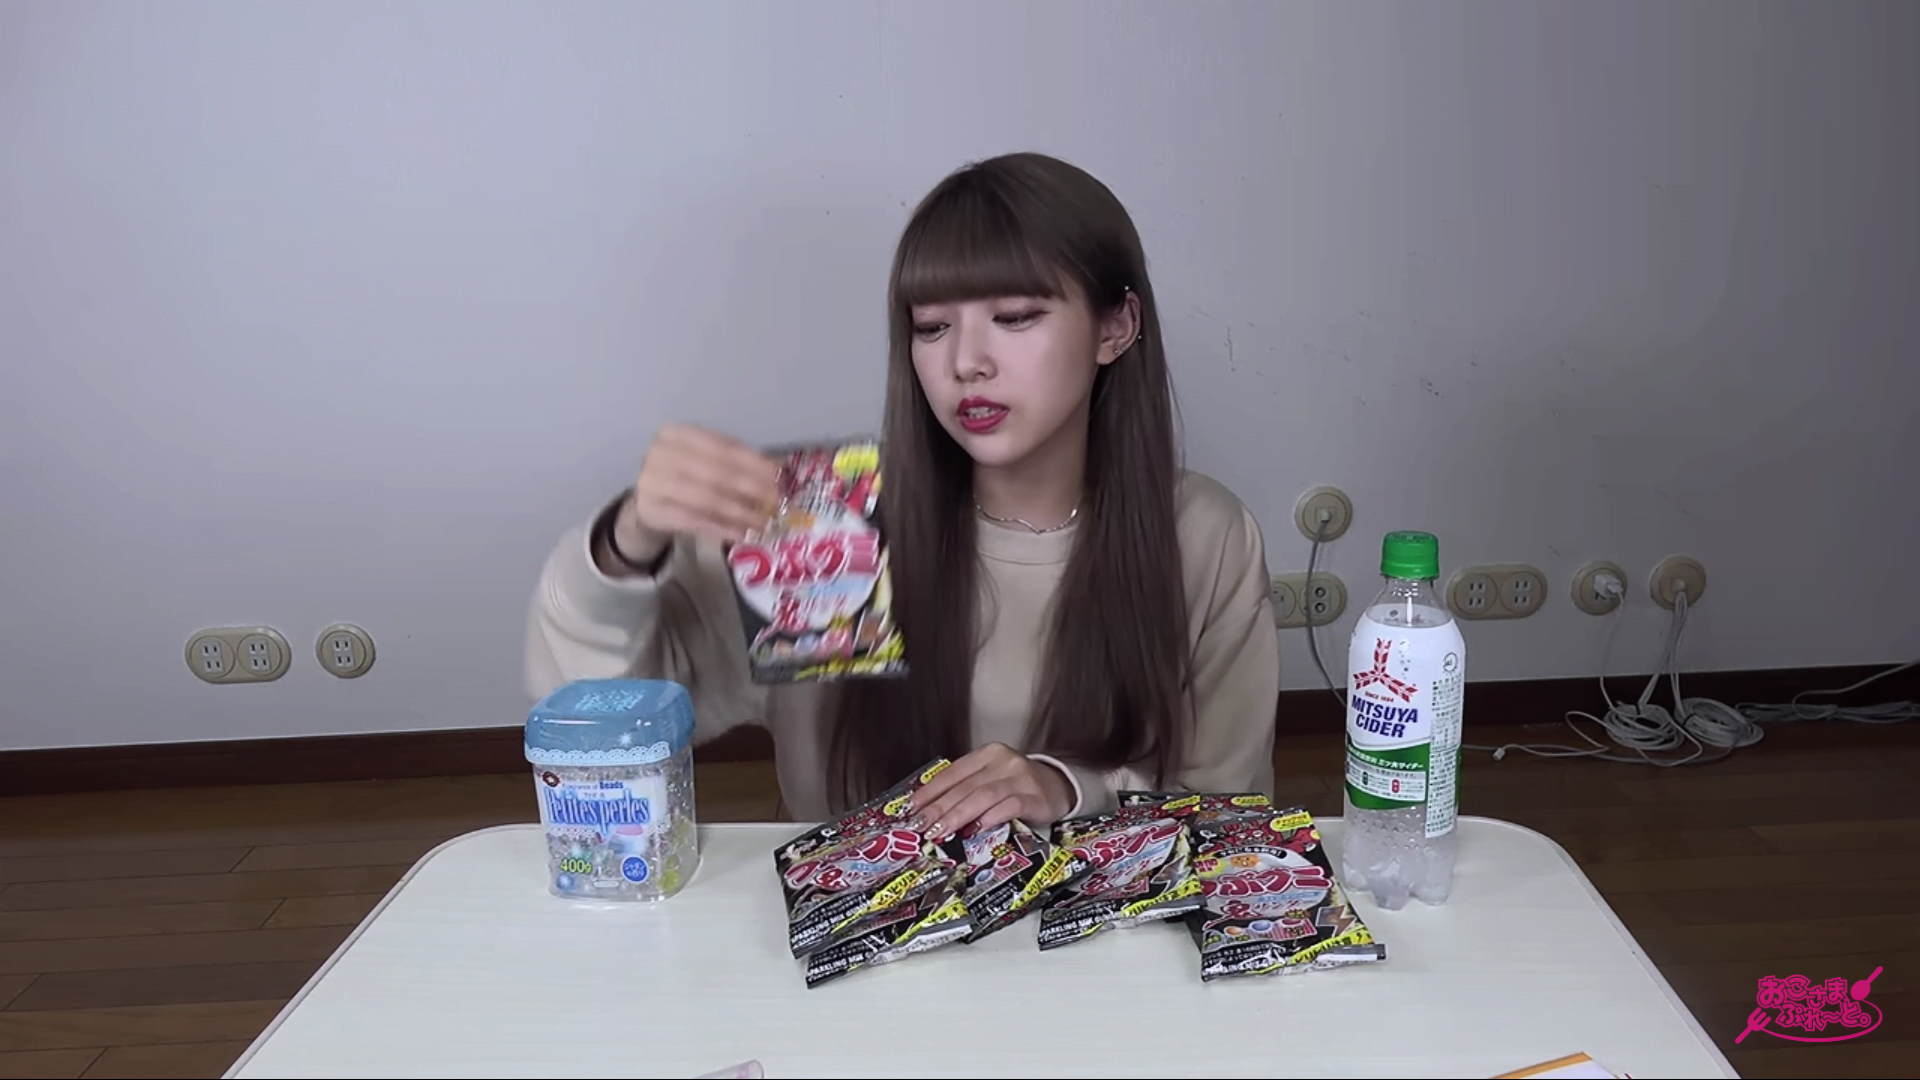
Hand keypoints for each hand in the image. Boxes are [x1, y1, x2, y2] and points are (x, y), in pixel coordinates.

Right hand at [609, 423, 781, 567]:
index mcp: (677, 433)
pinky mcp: (651, 510)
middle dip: (751, 487)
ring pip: (707, 498)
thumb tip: (780, 468)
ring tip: (764, 522)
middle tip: (776, 501)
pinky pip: (695, 521)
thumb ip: (735, 462)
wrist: (647, 500)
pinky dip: (722, 528)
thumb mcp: (705, 459)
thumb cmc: (684, 476)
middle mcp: (660, 453)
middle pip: (716, 472)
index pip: (722, 447)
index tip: (778, 474)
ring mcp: (652, 483)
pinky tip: (742, 534)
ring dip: (741, 512)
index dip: (753, 461)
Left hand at [906, 744, 1075, 840]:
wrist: (1060, 787)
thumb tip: (930, 812)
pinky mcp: (1035, 797)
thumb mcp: (992, 779)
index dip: (931, 791)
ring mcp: (1020, 778)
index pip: (953, 773)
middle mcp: (1003, 762)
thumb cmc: (1018, 786)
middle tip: (920, 826)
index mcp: (987, 754)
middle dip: (939, 808)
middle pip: (964, 787)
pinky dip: (989, 818)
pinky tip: (974, 830)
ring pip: (982, 797)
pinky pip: (1008, 807)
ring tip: (940, 832)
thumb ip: (967, 790)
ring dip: (957, 816)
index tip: (912, 809)